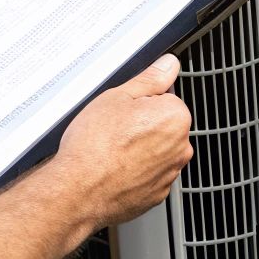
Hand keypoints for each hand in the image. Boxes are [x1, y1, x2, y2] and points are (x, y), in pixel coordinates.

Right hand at [44, 54, 193, 229]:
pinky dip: (137, 171)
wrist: (78, 191)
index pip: (166, 99)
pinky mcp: (158, 193)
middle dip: (144, 125)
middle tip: (115, 130)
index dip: (141, 103)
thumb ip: (150, 78)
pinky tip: (116, 168)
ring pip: (157, 151)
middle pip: (164, 126)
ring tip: (112, 151)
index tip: (124, 111)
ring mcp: (170, 173)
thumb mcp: (117, 97)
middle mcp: (180, 147)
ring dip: (140, 149)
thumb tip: (169, 65)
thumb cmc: (94, 145)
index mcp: (175, 117)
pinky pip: (150, 174)